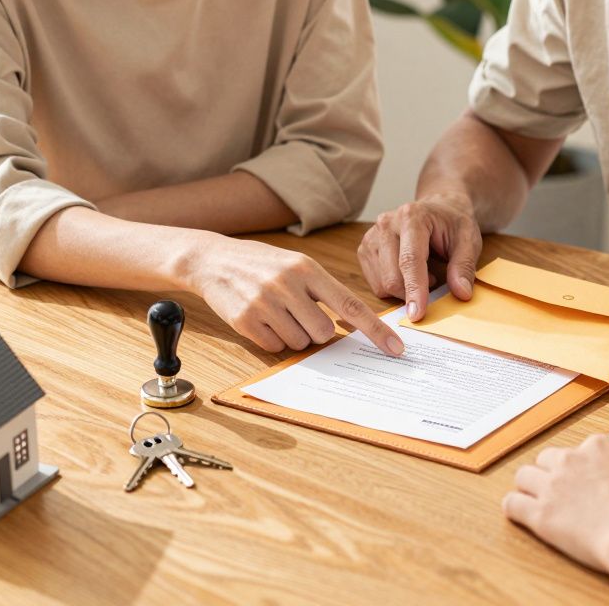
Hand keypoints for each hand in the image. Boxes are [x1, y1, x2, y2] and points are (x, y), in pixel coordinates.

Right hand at [186, 235, 403, 355]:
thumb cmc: (263, 264)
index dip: (375, 330)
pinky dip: (272, 339)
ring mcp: (265, 303)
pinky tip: (261, 318)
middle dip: (317, 332)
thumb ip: (324, 290)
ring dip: (293, 335)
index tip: (395, 349)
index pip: (350, 305)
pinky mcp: (245, 320)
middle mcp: (288, 284)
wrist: (213, 259)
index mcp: (308, 269)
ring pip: (300, 343)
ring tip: (276, 313)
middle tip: (299, 314)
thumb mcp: (297, 265)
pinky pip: (275, 347)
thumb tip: (354, 324)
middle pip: (324, 333)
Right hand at [357, 193, 482, 320]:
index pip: (409, 260)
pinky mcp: (365, 249)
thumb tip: (462, 293)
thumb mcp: (469, 240)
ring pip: (381, 283)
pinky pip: (375, 283)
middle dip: (412, 293)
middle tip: (435, 282)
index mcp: (411, 217)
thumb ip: (464, 266)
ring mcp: (372, 236)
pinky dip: (393, 287)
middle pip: (391, 276)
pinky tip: (407, 273)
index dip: (414, 289)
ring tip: (423, 273)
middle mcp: (386, 223)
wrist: (438, 208)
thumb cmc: (453, 224)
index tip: (417, 314)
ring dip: (404, 290)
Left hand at [502, 435, 608, 572]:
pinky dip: (514, 508)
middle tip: (558, 493)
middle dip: (549, 474)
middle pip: (545, 459)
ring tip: (537, 503)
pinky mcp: (541, 514)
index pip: (575, 450)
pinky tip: (522, 516)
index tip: (582, 481)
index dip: (577, 467)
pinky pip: (512, 504)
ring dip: (529, 488)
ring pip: (523, 476)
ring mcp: (553, 486)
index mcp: (597, 447)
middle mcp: (571, 460)